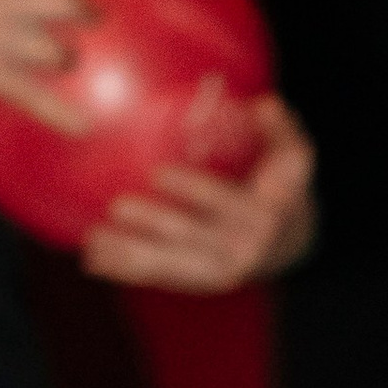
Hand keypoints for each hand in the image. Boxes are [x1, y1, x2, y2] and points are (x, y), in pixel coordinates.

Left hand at [80, 99, 316, 288]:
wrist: (289, 239)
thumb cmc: (283, 182)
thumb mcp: (293, 153)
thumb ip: (279, 129)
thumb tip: (264, 105)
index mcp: (268, 213)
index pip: (228, 203)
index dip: (195, 191)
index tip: (159, 174)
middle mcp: (246, 248)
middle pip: (193, 236)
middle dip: (154, 224)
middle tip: (117, 206)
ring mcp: (222, 271)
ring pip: (173, 264)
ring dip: (131, 253)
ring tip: (95, 240)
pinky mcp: (201, 282)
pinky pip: (162, 276)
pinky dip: (127, 270)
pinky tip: (94, 261)